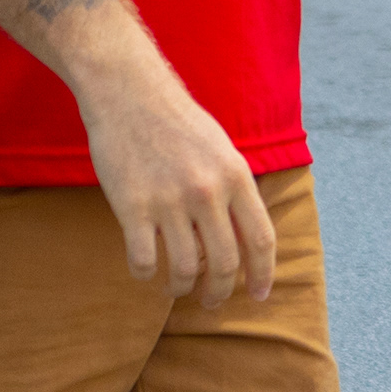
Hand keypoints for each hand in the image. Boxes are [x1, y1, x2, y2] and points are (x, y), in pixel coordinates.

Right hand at [77, 57, 278, 305]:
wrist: (127, 90)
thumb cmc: (175, 119)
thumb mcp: (220, 147)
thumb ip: (235, 188)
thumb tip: (246, 237)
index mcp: (235, 175)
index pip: (261, 240)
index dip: (263, 274)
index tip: (259, 296)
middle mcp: (207, 191)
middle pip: (224, 264)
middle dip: (220, 292)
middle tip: (211, 301)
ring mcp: (169, 200)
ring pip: (184, 270)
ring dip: (181, 288)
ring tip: (176, 287)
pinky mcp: (132, 206)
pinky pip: (143, 261)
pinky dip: (144, 275)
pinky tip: (144, 270)